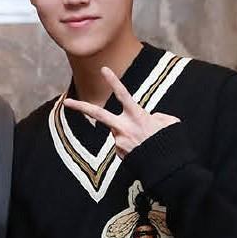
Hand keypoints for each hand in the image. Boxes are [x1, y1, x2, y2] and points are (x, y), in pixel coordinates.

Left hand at [63, 65, 179, 158]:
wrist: (166, 168)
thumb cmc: (170, 143)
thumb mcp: (168, 123)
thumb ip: (156, 116)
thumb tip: (149, 119)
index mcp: (137, 116)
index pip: (123, 94)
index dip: (113, 81)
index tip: (104, 69)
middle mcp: (124, 127)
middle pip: (97, 115)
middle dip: (81, 107)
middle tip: (66, 102)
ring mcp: (119, 141)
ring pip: (118, 131)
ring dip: (129, 134)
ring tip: (145, 142)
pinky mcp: (119, 153)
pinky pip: (123, 144)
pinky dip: (132, 145)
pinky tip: (142, 150)